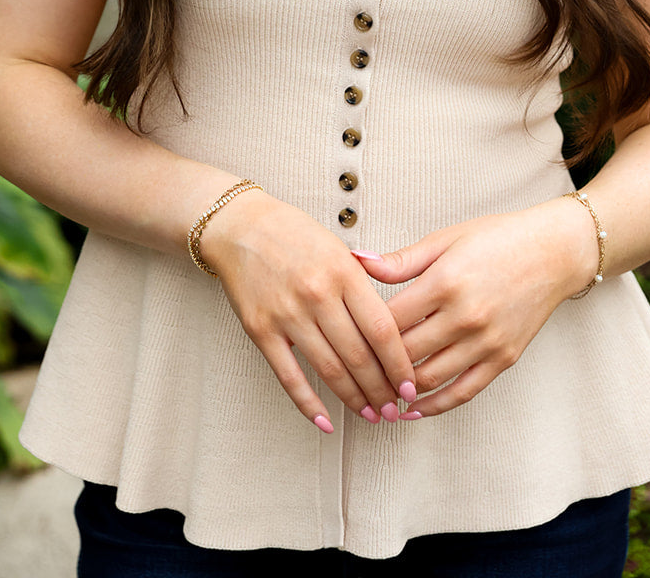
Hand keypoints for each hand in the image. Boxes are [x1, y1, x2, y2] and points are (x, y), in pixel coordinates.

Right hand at [200, 189, 419, 431]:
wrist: (239, 226)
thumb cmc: (293, 234)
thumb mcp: (337, 247)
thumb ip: (364, 283)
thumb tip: (393, 328)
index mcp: (343, 271)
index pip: (381, 330)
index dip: (400, 365)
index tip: (410, 386)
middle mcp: (317, 294)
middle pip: (359, 356)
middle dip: (382, 390)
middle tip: (395, 410)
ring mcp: (287, 314)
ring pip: (330, 371)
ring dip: (355, 400)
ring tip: (372, 415)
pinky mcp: (260, 330)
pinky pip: (289, 377)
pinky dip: (309, 405)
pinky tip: (327, 423)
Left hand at [352, 198, 595, 417]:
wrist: (551, 252)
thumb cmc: (496, 239)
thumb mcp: (444, 240)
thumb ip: (400, 260)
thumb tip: (356, 261)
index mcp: (444, 282)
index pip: (390, 319)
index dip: (362, 332)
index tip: (344, 338)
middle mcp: (465, 316)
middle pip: (406, 352)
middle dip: (375, 366)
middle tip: (351, 373)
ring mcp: (486, 342)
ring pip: (430, 378)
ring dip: (399, 390)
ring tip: (375, 394)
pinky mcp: (503, 359)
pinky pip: (463, 391)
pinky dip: (435, 406)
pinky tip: (413, 409)